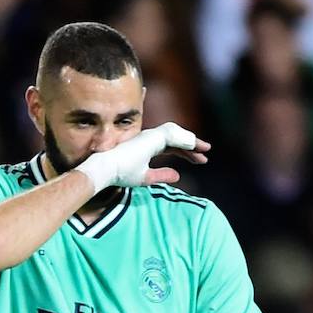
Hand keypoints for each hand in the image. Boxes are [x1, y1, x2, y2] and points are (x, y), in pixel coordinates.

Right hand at [75, 122, 209, 191]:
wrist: (106, 169)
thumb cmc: (120, 173)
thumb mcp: (145, 177)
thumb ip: (161, 175)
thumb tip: (178, 176)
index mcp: (148, 146)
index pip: (172, 146)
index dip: (186, 153)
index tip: (200, 160)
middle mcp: (150, 138)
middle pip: (178, 139)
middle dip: (193, 146)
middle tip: (207, 153)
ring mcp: (151, 136)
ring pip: (177, 134)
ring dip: (192, 141)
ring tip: (205, 149)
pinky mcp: (152, 137)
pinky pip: (174, 136)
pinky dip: (185, 140)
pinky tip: (195, 147)